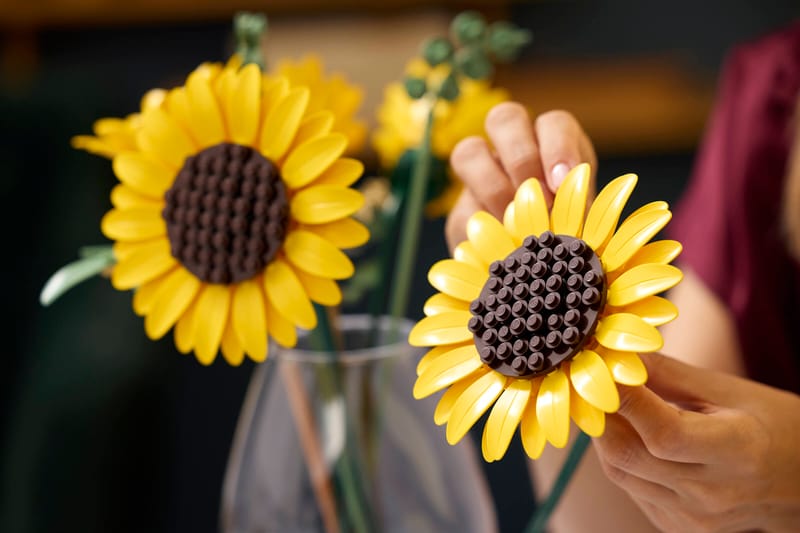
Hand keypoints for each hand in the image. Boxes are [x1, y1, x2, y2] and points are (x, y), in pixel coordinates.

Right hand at [445, 102, 595, 249]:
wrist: (537, 261)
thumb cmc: (571, 228)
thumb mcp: (584, 217)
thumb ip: (580, 210)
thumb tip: (580, 215)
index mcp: (552, 141)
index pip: (553, 123)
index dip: (558, 147)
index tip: (562, 182)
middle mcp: (513, 146)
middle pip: (504, 117)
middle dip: (521, 158)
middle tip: (539, 199)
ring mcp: (482, 173)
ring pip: (468, 152)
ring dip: (494, 188)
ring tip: (517, 223)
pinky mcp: (463, 210)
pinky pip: (462, 207)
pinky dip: (483, 227)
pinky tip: (502, 246)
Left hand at [594, 352, 799, 531]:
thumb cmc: (770, 425)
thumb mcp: (729, 390)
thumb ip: (668, 374)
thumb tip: (615, 351)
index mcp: (738, 452)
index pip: (664, 433)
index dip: (625, 400)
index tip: (601, 369)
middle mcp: (713, 493)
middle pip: (628, 456)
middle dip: (600, 415)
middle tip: (590, 383)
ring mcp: (694, 517)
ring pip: (619, 473)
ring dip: (604, 435)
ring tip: (608, 405)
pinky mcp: (677, 527)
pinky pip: (630, 488)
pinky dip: (621, 458)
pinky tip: (632, 437)